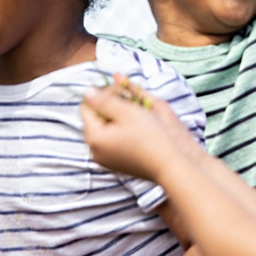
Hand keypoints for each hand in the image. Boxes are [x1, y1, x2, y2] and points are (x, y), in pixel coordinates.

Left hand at [81, 78, 199, 180]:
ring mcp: (104, 160)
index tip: (120, 91)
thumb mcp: (126, 112)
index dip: (102, 94)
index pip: (86, 107)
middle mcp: (94, 152)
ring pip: (102, 130)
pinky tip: (134, 128)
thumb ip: (103, 100)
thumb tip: (87, 93)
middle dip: (107, 106)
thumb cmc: (150, 136)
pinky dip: (118, 131)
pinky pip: (110, 142)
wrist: (169, 165)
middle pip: (93, 119)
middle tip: (127, 99)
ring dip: (113, 118)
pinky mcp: (114, 164)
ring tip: (132, 112)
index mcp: (94, 138)